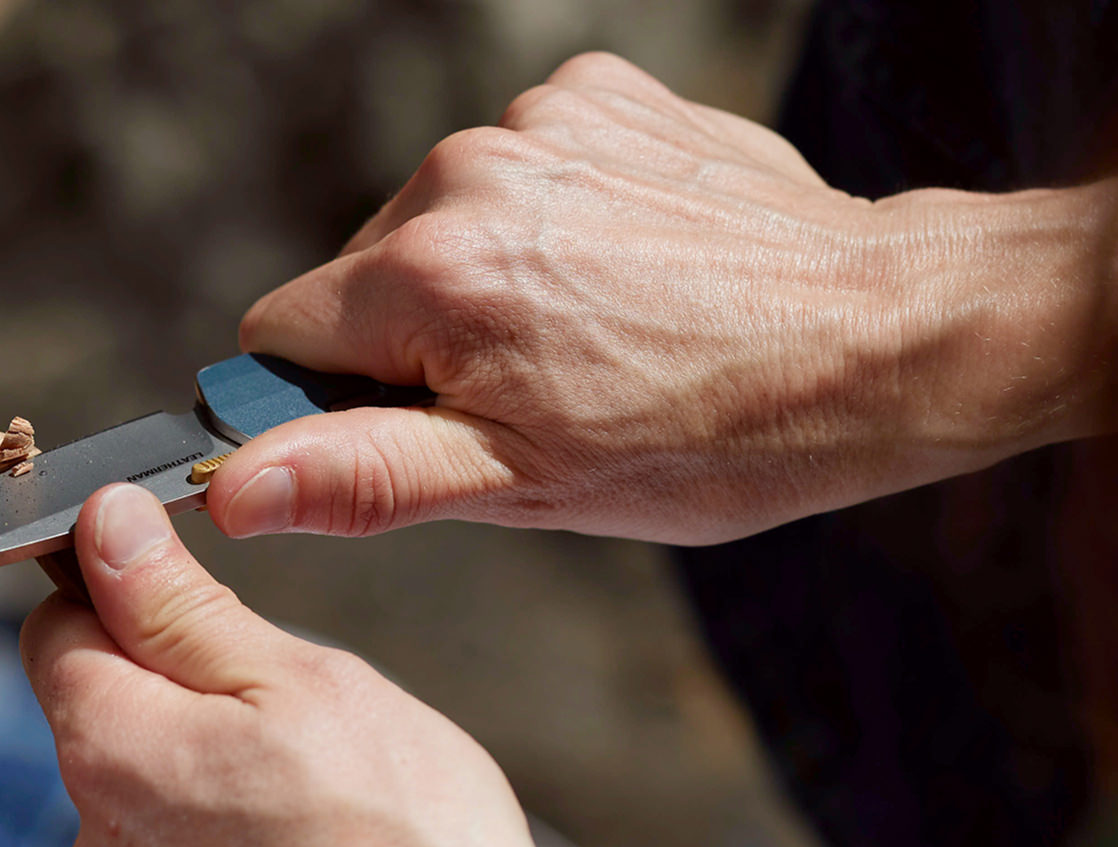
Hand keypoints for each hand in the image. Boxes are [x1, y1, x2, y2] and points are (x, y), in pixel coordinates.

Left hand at [21, 483, 548, 846]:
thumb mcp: (304, 685)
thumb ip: (183, 606)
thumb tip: (108, 523)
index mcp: (113, 746)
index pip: (58, 626)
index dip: (127, 595)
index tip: (193, 600)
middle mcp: (93, 837)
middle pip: (107, 713)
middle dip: (185, 693)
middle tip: (290, 716)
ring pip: (152, 787)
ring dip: (213, 773)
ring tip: (312, 800)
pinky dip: (229, 841)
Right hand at [204, 52, 1092, 544]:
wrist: (884, 335)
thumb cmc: (714, 432)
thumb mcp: (526, 483)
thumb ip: (360, 475)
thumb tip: (233, 481)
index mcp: (427, 276)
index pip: (278, 334)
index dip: (332, 399)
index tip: (423, 426)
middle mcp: (463, 174)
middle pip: (361, 276)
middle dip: (416, 340)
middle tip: (535, 390)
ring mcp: (537, 121)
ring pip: (438, 221)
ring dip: (486, 278)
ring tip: (596, 330)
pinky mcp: (595, 93)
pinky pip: (516, 165)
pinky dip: (551, 216)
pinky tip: (625, 265)